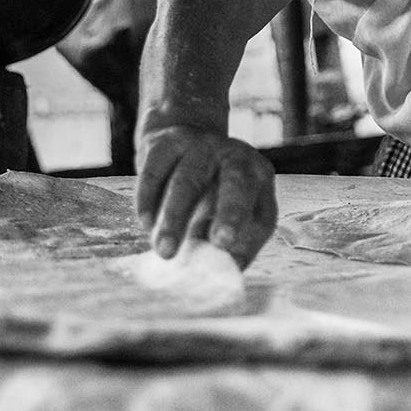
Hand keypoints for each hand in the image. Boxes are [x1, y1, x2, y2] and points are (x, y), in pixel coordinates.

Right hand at [135, 126, 276, 268]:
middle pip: (236, 184)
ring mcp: (200, 145)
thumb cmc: (210, 189)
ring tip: (165, 251)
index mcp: (258, 178)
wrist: (180, 139)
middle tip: (220, 243)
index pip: (262, 211)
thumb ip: (229, 242)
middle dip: (230, 214)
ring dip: (175, 218)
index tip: (231, 256)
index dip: (250, 236)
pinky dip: (149, 200)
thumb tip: (218, 272)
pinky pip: (155, 172)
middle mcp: (234, 156)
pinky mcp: (166, 142)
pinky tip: (147, 224)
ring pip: (187, 181)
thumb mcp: (229, 210)